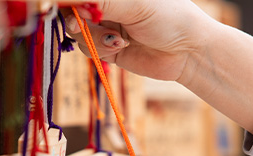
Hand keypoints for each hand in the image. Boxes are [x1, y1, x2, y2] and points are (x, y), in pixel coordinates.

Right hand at [64, 0, 252, 134]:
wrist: (189, 53)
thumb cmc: (169, 17)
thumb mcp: (132, 2)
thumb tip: (67, 2)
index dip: (63, 1)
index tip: (64, 8)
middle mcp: (105, 2)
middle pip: (68, 8)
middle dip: (74, 17)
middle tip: (79, 22)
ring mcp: (103, 22)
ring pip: (74, 29)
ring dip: (92, 36)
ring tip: (117, 39)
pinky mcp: (104, 46)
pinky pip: (85, 47)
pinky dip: (99, 49)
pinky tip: (120, 47)